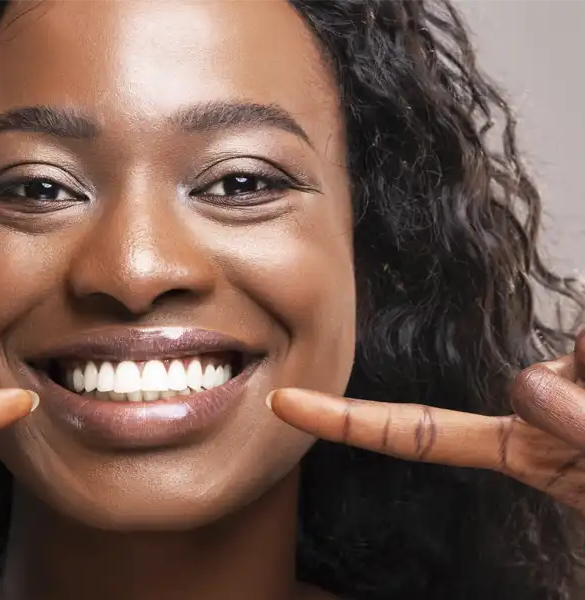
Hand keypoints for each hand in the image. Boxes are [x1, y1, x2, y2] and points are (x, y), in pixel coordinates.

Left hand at [268, 329, 584, 515]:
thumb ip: (571, 438)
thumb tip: (537, 381)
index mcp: (521, 452)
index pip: (418, 435)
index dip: (348, 423)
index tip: (283, 404)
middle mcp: (539, 410)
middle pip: (535, 388)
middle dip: (584, 414)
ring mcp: (571, 380)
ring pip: (576, 359)